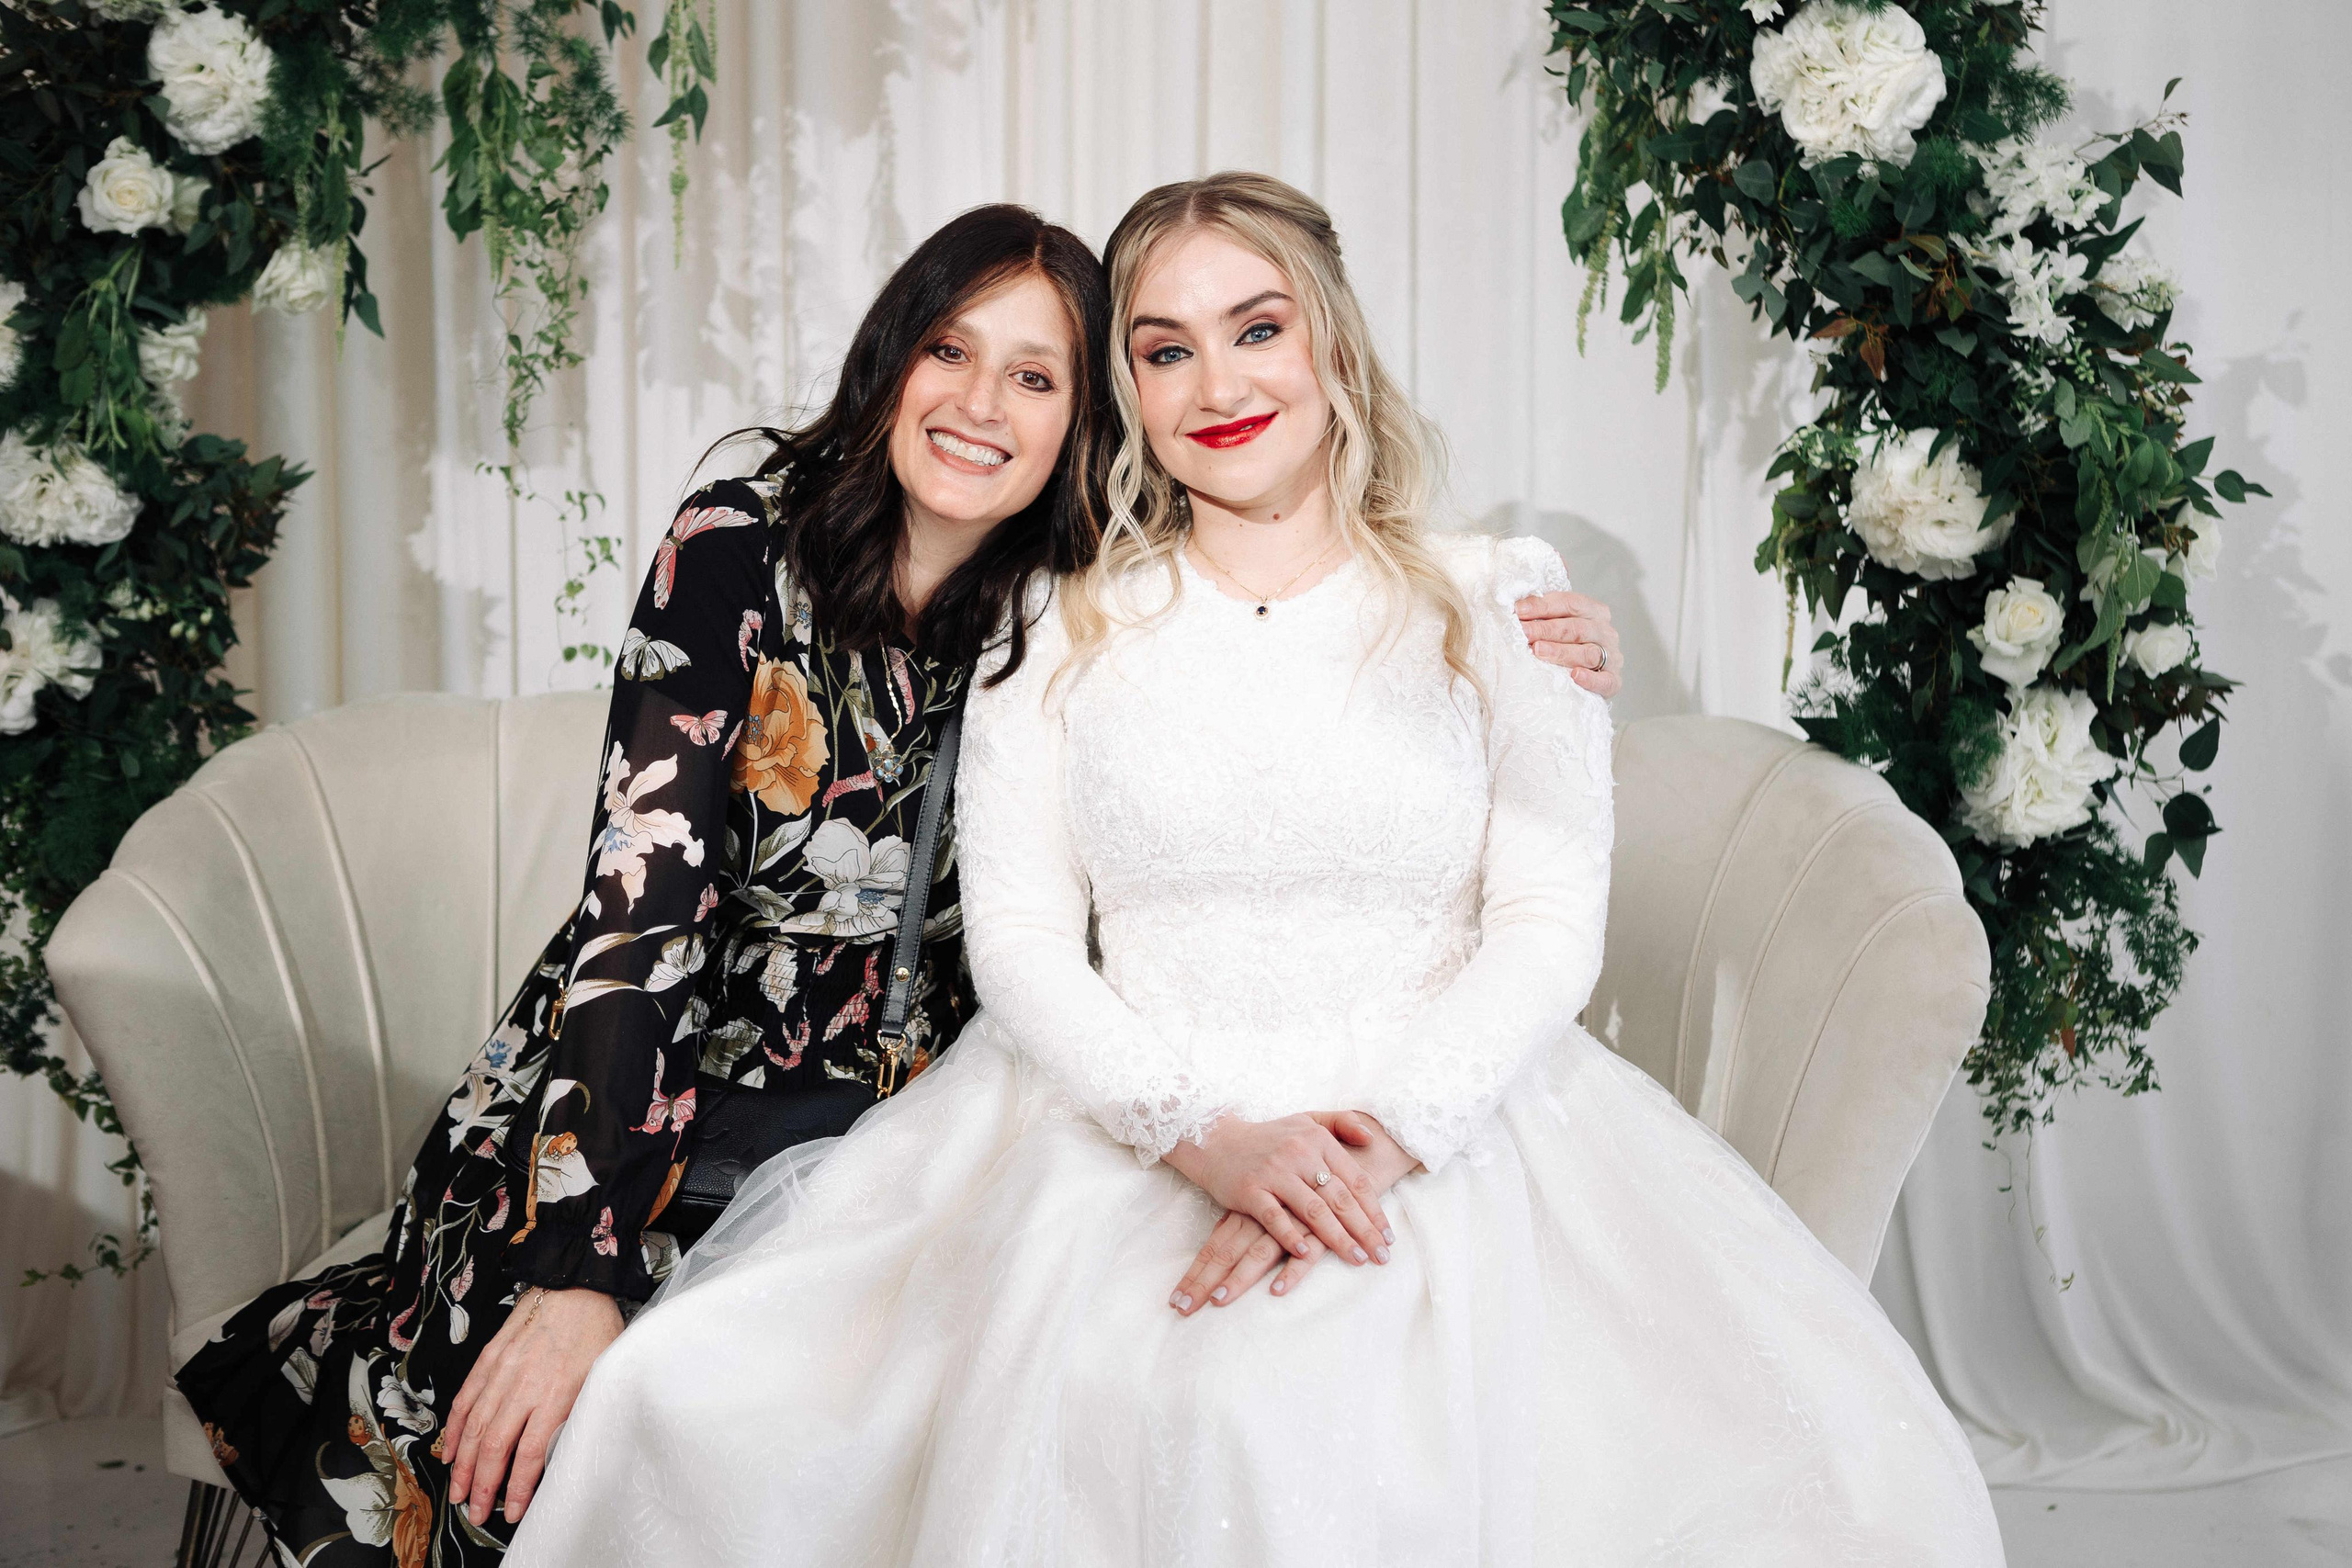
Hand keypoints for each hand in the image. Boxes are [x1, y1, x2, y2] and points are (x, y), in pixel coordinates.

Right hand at [442, 1285, 624, 1526]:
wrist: (574, 1284)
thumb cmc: (596, 1330)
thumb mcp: (603, 1374)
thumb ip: (581, 1412)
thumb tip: (567, 1450)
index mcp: (556, 1393)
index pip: (530, 1453)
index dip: (517, 1487)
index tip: (512, 1511)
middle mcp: (524, 1386)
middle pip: (494, 1446)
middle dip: (482, 1485)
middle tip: (474, 1512)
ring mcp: (502, 1371)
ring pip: (474, 1427)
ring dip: (463, 1465)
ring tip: (458, 1492)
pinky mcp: (489, 1358)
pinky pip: (466, 1399)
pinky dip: (454, 1429)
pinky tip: (450, 1451)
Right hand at [1169, 1112, 1420, 1316]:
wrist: (1214, 1138)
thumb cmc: (1268, 1136)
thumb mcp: (1306, 1120)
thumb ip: (1341, 1123)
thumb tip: (1371, 1136)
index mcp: (1317, 1139)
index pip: (1354, 1181)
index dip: (1374, 1210)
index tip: (1388, 1236)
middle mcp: (1299, 1154)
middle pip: (1340, 1199)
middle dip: (1365, 1230)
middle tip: (1382, 1256)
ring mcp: (1274, 1172)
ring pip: (1314, 1210)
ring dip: (1338, 1238)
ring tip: (1357, 1258)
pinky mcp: (1250, 1190)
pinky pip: (1275, 1218)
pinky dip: (1292, 1237)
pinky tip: (1308, 1253)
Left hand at [1517, 589, 1621, 698]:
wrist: (1573, 681)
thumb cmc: (1561, 644)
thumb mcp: (1554, 623)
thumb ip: (1542, 609)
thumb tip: (1520, 603)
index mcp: (1594, 611)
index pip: (1570, 604)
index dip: (1544, 606)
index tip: (1519, 610)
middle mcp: (1605, 632)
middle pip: (1576, 628)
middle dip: (1547, 630)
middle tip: (1524, 633)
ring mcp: (1612, 657)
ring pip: (1588, 653)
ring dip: (1561, 652)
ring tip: (1538, 651)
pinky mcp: (1613, 681)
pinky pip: (1605, 681)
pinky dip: (1591, 679)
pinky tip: (1575, 676)